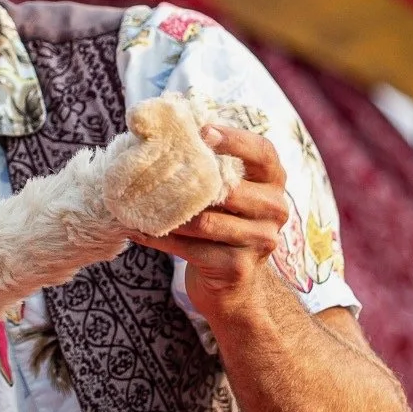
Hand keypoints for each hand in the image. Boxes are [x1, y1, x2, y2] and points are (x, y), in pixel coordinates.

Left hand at [127, 121, 289, 328]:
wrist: (234, 283)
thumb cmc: (223, 223)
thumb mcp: (225, 191)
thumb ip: (210, 164)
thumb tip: (162, 128)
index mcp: (273, 181)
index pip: (262, 152)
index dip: (235, 139)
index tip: (203, 131)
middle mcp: (275, 209)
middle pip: (232, 190)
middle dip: (190, 182)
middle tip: (153, 171)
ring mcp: (261, 241)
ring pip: (207, 222)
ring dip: (169, 215)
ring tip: (137, 203)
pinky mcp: (238, 267)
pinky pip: (191, 249)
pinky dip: (161, 239)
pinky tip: (138, 231)